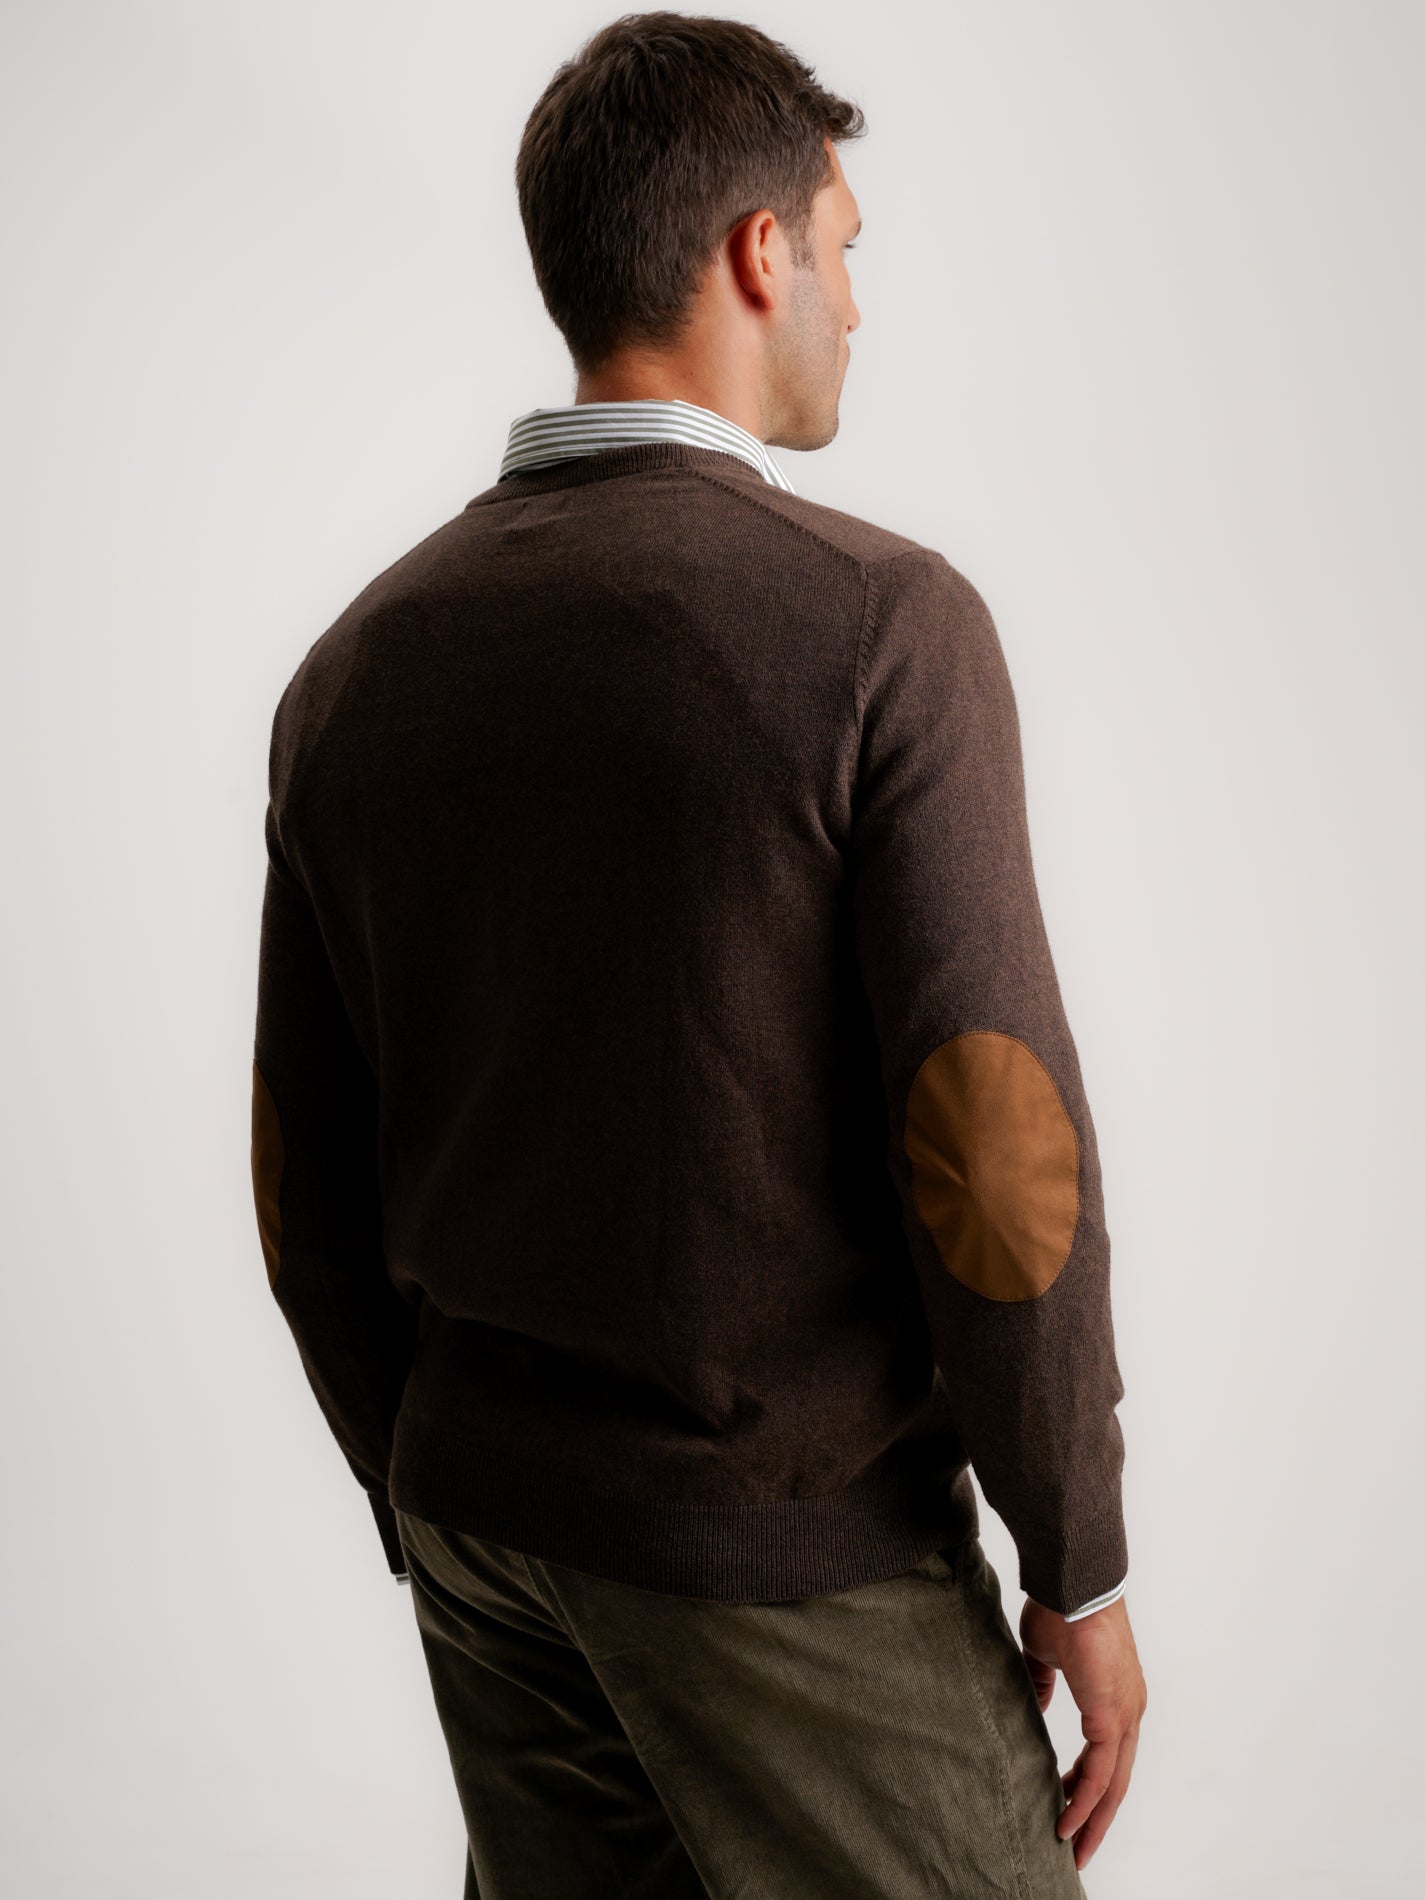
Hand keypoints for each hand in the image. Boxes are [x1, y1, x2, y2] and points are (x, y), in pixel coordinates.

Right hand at [1019, 1591, 1146, 1872]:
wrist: (1072, 1585)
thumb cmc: (1060, 1609)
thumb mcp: (1046, 1655)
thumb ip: (1043, 1683)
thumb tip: (1039, 1706)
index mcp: (1117, 1696)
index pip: (1109, 1754)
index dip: (1089, 1783)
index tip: (1066, 1802)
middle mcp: (1129, 1710)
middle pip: (1117, 1779)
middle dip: (1097, 1816)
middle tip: (1077, 1846)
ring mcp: (1126, 1714)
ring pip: (1114, 1784)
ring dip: (1093, 1819)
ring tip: (1071, 1847)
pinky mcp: (1112, 1717)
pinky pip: (1102, 1773)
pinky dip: (1086, 1801)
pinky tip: (1068, 1821)